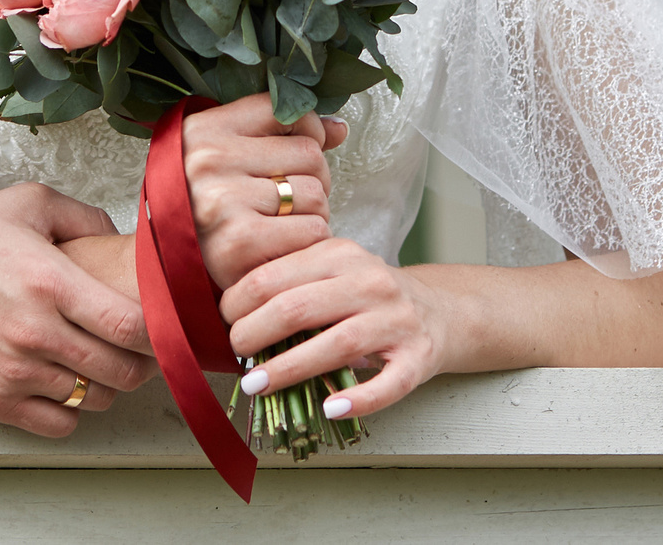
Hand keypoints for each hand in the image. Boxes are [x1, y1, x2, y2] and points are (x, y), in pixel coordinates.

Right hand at [0, 183, 156, 437]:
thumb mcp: (22, 204)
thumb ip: (82, 216)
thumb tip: (122, 239)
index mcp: (49, 280)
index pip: (131, 325)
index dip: (158, 330)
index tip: (159, 324)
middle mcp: (35, 331)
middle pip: (122, 371)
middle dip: (138, 362)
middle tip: (131, 348)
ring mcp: (14, 372)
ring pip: (94, 400)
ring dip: (102, 385)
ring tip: (90, 363)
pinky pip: (58, 425)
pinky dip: (68, 411)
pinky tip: (59, 384)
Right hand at [181, 94, 345, 289]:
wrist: (168, 267)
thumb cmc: (206, 208)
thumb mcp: (226, 156)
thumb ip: (279, 134)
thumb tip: (338, 129)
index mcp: (202, 129)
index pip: (285, 110)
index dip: (305, 133)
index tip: (291, 157)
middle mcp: (209, 159)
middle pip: (310, 153)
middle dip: (311, 179)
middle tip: (286, 201)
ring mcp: (223, 200)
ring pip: (315, 193)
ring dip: (312, 214)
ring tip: (283, 224)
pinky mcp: (240, 242)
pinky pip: (312, 230)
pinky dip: (308, 242)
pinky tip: (282, 247)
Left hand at [223, 238, 470, 420]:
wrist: (440, 311)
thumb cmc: (370, 295)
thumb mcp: (334, 271)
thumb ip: (293, 281)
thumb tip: (231, 312)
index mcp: (342, 255)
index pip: (278, 275)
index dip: (241, 300)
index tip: (222, 321)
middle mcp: (372, 282)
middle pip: (300, 307)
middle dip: (255, 332)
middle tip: (233, 353)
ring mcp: (398, 321)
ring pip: (338, 344)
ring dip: (290, 368)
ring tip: (256, 385)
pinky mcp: (419, 358)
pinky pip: (388, 383)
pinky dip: (359, 398)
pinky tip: (329, 408)